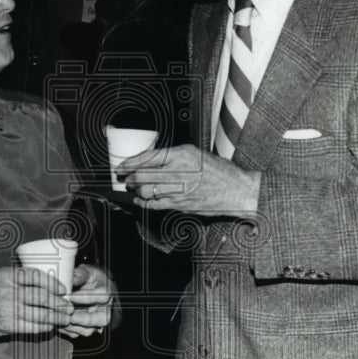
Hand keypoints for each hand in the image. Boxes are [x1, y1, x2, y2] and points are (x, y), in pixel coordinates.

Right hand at [0, 266, 72, 341]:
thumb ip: (16, 279)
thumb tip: (42, 280)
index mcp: (6, 275)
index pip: (35, 276)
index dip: (53, 283)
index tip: (63, 289)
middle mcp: (7, 291)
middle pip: (41, 296)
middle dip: (59, 303)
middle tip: (69, 306)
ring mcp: (7, 309)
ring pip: (39, 314)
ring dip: (56, 317)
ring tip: (65, 318)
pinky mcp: (7, 325)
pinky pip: (32, 327)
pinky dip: (44, 327)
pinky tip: (51, 326)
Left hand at [59, 264, 114, 338]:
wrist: (94, 287)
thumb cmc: (90, 278)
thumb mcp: (87, 271)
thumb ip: (79, 274)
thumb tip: (71, 278)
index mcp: (106, 292)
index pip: (98, 297)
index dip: (82, 297)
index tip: (68, 296)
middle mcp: (105, 309)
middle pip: (100, 319)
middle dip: (81, 318)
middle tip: (65, 313)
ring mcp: (97, 321)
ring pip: (88, 330)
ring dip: (71, 327)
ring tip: (57, 319)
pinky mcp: (88, 328)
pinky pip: (78, 334)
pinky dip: (66, 331)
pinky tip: (56, 323)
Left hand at [116, 144, 260, 216]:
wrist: (236, 190)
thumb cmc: (219, 171)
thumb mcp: (196, 153)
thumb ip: (174, 156)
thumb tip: (151, 160)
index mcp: (182, 154)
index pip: (147, 157)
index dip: (129, 162)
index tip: (121, 166)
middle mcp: (178, 171)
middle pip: (142, 175)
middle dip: (129, 177)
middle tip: (125, 177)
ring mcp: (178, 190)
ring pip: (146, 191)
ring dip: (135, 190)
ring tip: (133, 187)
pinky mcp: (180, 204)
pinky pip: (154, 205)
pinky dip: (143, 203)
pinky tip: (141, 200)